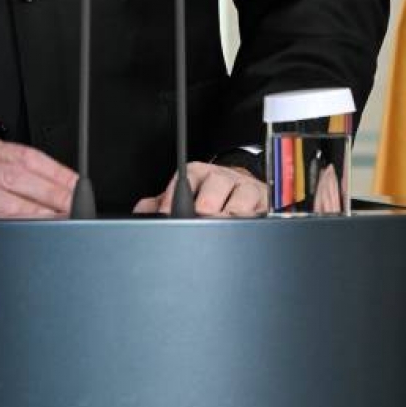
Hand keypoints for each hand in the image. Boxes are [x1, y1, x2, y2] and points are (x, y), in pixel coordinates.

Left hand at [133, 160, 267, 216]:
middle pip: (216, 186)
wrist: (246, 187)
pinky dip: (255, 223)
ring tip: (223, 229)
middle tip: (199, 219)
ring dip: (231, 215)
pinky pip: (262, 213)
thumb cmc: (211, 194)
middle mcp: (223, 178)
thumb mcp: (186, 194)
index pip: (187, 179)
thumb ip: (161, 202)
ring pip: (241, 200)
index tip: (167, 214)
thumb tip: (141, 212)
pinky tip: (247, 233)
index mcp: (200, 174)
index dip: (175, 197)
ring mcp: (245, 190)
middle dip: (207, 205)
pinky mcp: (264, 204)